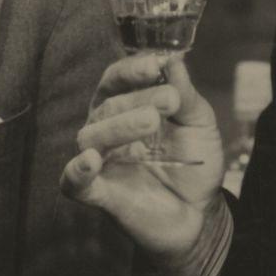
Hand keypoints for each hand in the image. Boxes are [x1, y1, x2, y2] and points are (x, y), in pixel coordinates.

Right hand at [60, 55, 225, 267]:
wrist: (201, 215)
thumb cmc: (195, 165)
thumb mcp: (199, 124)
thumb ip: (186, 95)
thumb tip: (173, 60)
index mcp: (126, 108)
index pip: (116, 80)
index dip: (131, 70)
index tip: (155, 66)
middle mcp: (107, 130)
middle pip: (107, 106)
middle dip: (137, 99)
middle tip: (170, 101)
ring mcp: (101, 162)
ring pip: (91, 136)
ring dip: (119, 126)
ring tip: (151, 122)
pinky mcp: (99, 194)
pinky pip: (74, 181)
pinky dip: (77, 170)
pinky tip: (91, 160)